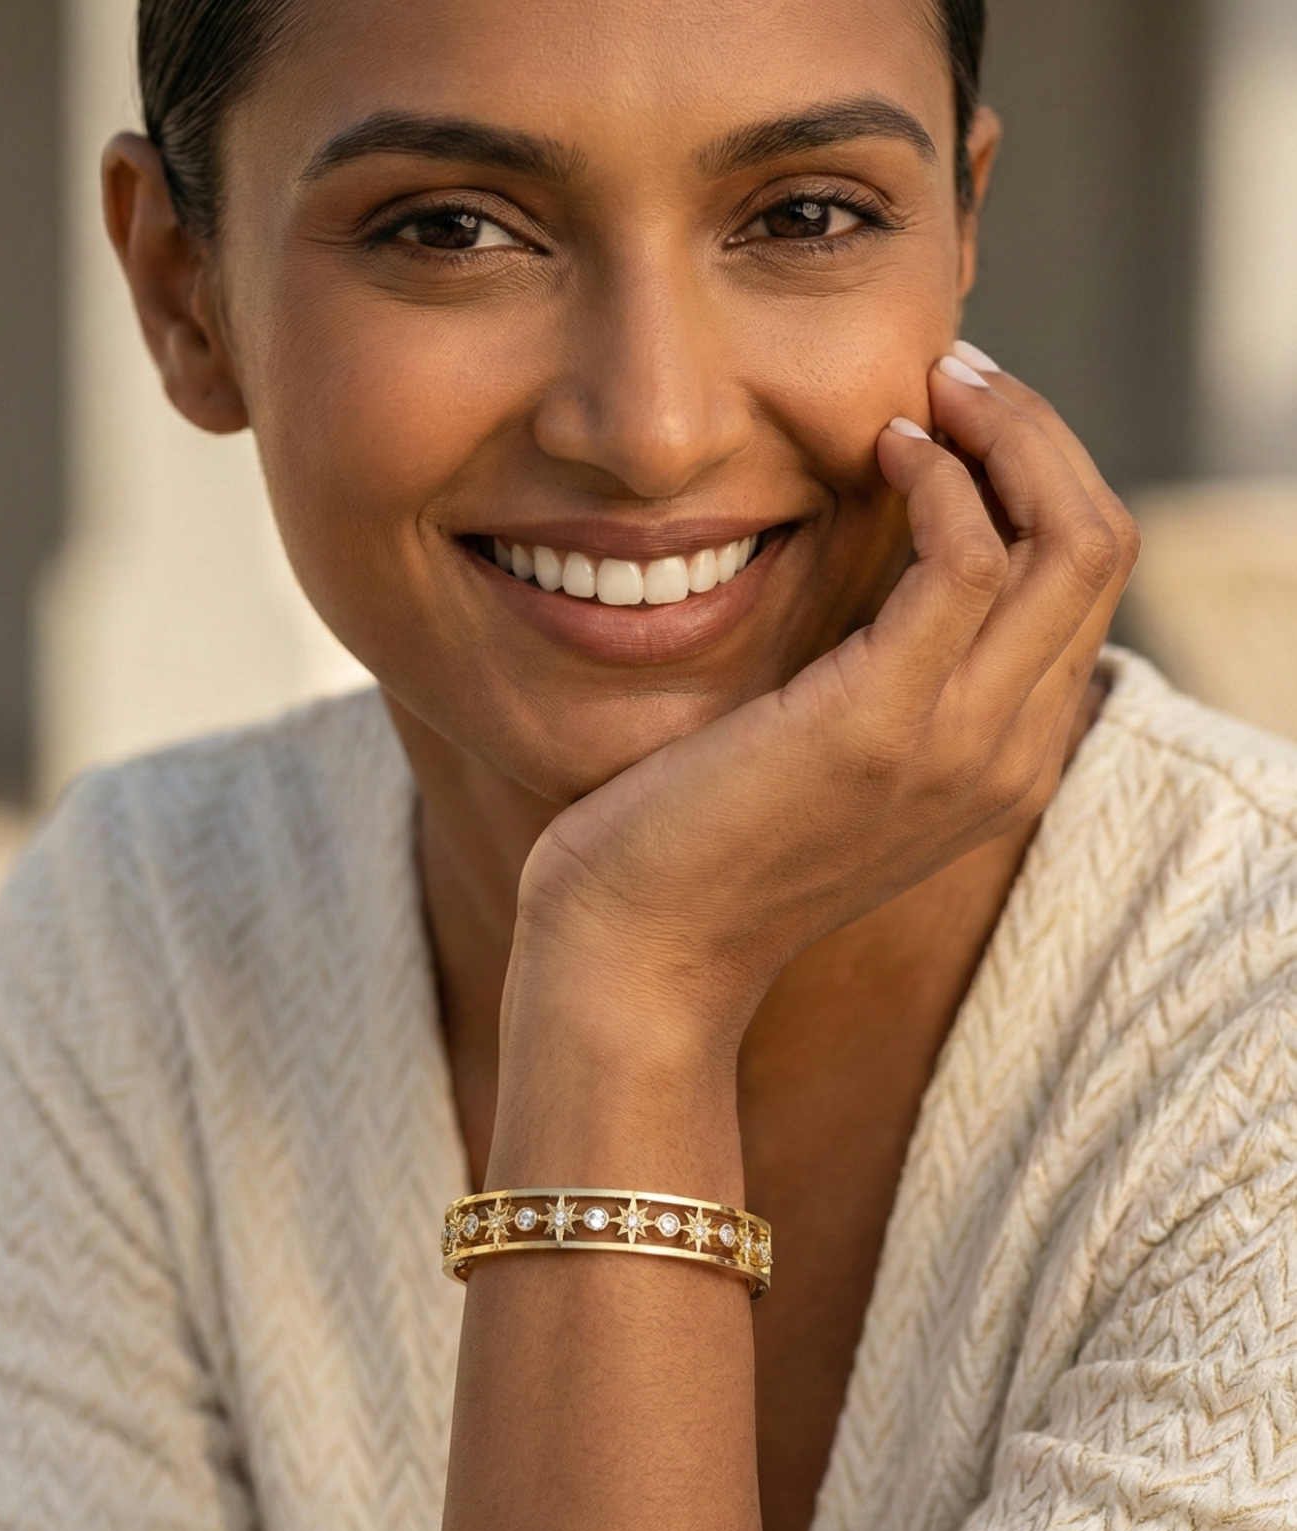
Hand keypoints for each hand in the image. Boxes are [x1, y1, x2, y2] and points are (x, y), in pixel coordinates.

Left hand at [511, 352, 1139, 1054]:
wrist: (641, 949)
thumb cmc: (706, 840)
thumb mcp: (829, 753)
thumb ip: (891, 670)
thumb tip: (902, 544)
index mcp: (1004, 759)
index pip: (1083, 584)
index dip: (1039, 475)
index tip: (963, 413)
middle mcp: (1010, 754)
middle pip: (1100, 546)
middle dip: (1040, 433)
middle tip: (958, 371)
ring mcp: (957, 743)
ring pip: (1068, 539)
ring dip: (1006, 432)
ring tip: (930, 385)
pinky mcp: (881, 722)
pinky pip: (967, 557)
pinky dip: (939, 478)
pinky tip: (879, 447)